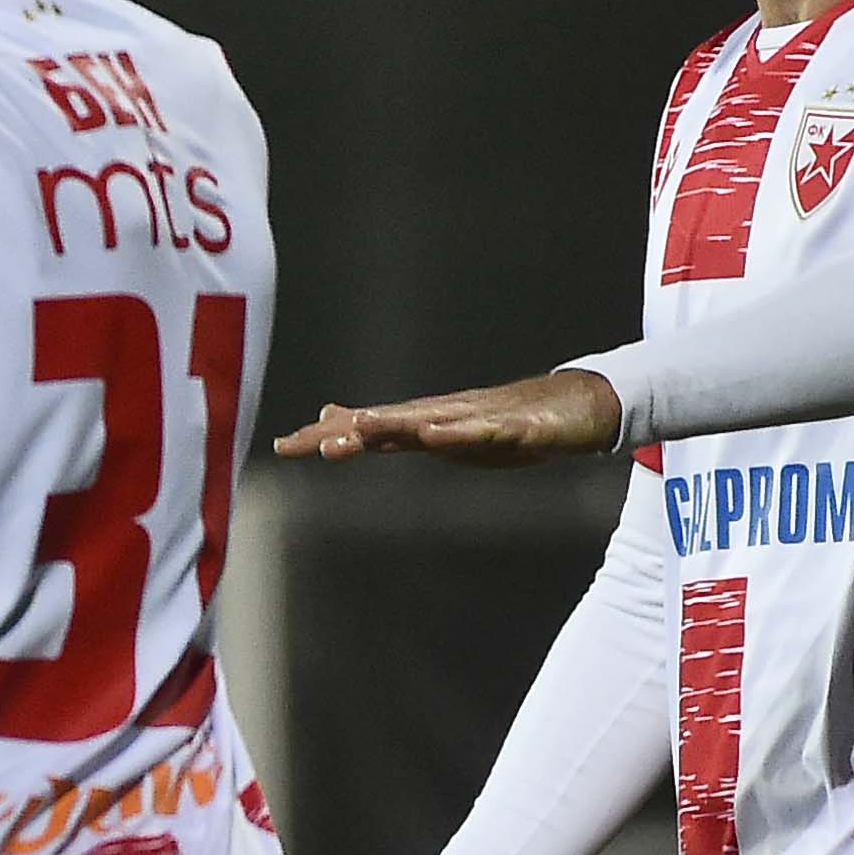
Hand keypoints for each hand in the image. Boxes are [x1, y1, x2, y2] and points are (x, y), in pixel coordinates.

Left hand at [271, 370, 621, 466]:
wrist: (572, 408)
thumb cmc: (501, 422)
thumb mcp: (436, 433)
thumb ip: (384, 432)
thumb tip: (333, 420)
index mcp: (423, 424)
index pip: (364, 429)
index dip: (324, 437)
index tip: (281, 446)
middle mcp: (443, 416)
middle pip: (388, 423)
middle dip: (350, 432)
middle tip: (312, 443)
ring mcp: (480, 420)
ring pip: (432, 422)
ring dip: (397, 425)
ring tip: (365, 426)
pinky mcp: (518, 430)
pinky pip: (486, 433)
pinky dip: (459, 433)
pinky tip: (437, 434)